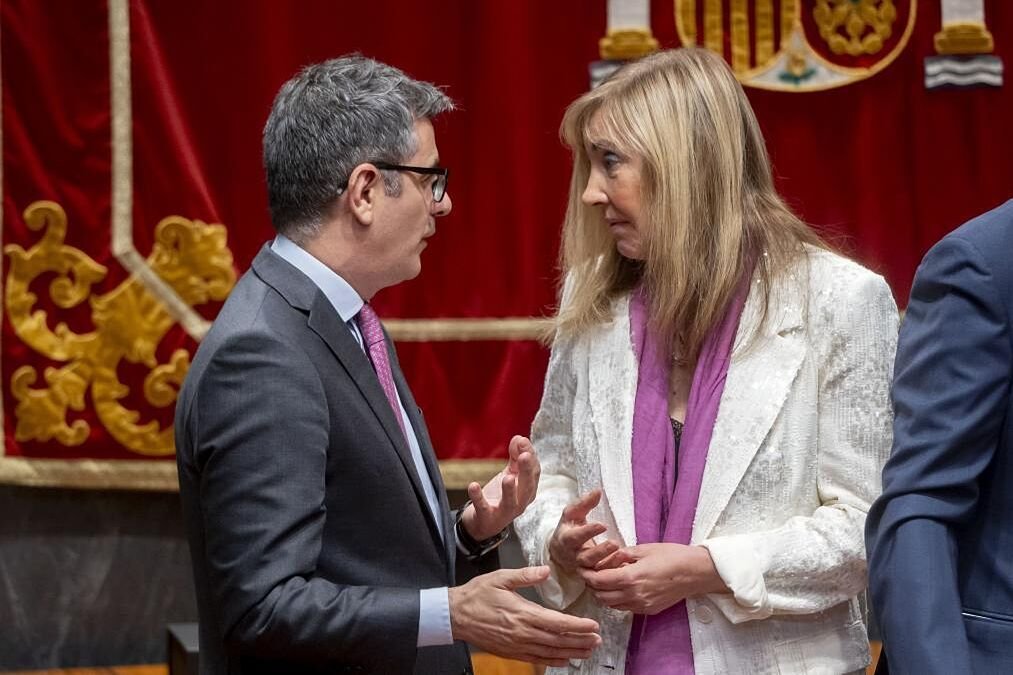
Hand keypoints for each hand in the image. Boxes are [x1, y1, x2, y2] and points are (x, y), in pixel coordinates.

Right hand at [449, 566, 601, 665]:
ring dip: (571, 652)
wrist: (455, 616)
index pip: (557, 622)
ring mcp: (517, 645)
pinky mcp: (511, 652)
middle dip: (580, 641)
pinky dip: (553, 660)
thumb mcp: (500, 577)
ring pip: (550, 652)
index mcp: (522, 613)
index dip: (577, 626)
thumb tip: (546, 571)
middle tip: (598, 640)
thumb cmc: (478, 594)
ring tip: (588, 651)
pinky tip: (565, 660)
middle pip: (558, 640)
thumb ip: (525, 575)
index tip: (593, 626)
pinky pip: (537, 659)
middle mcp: (522, 633)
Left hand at [461, 435, 538, 540]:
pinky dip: (478, 498)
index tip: (522, 441)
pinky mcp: (487, 518)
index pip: (534, 473)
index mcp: (527, 491)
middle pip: (527, 487)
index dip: (530, 457)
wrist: (481, 524)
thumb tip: (520, 439)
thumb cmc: (499, 497)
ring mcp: (504, 513)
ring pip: (511, 502)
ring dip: (510, 490)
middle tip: (524, 456)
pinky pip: (483, 509)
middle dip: (527, 471)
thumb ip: (515, 457)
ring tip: (508, 477)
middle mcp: (520, 503)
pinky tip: (473, 486)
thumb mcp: (510, 475)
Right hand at [548, 490, 618, 572]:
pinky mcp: (592, 575)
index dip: (588, 532)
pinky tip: (624, 563)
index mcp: (567, 539)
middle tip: (615, 543)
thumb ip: (584, 503)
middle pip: (586, 557)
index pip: (576, 536)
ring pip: (595, 569)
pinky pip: (602, 576)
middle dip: (600, 551)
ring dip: (609, 562)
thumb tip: (598, 491)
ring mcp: (583, 568)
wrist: (560, 550)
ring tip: (621, 553)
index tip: (602, 525)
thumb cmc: (569, 527)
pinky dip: (613, 570)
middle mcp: (574, 556)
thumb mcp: (572, 513)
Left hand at [579, 543, 727, 614]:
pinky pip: (625, 608)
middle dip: (593, 586)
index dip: (587, 575)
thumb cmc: (672, 556)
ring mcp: (641, 605)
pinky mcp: (648, 610)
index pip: (598, 581)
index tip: (582, 568)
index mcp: (630, 578)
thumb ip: (622, 555)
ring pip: (611, 605)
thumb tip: (606, 558)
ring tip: (606, 580)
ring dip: (604, 594)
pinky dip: (617, 600)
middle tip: (592, 573)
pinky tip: (622, 587)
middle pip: (601, 596)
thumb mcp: (643, 549)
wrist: (696, 572)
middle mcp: (633, 595)